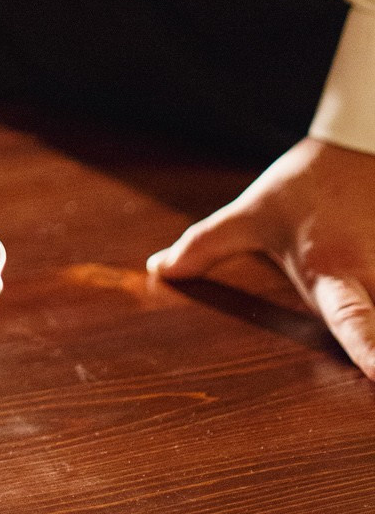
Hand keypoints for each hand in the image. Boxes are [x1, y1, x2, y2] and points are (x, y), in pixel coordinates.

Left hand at [148, 136, 374, 377]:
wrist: (361, 144)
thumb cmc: (306, 185)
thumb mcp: (252, 213)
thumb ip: (206, 246)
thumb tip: (160, 269)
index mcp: (332, 272)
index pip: (354, 319)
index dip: (370, 349)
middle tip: (371, 368)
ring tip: (362, 301)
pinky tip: (370, 297)